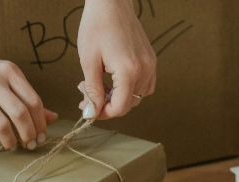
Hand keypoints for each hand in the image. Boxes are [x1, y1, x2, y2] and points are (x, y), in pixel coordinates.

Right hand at [0, 49, 56, 149]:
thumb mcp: (4, 76)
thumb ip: (26, 95)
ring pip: (3, 126)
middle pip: (21, 114)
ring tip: (12, 145)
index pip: (34, 101)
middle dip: (30, 134)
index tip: (42, 135)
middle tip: (31, 144)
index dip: (41, 123)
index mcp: (9, 71)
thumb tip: (52, 117)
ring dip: (11, 141)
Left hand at [77, 0, 156, 118]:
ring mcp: (150, 65)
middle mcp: (144, 70)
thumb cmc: (97, 26)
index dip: (102, 113)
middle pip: (129, 104)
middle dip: (107, 104)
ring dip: (118, 97)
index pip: (120, 108)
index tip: (88, 109)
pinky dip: (131, 89)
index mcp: (129, 71)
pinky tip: (115, 80)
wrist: (111, 3)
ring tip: (99, 84)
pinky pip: (145, 85)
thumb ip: (92, 91)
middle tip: (87, 92)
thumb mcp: (88, 61)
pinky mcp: (151, 60)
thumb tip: (91, 113)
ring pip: (137, 97)